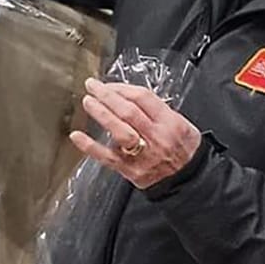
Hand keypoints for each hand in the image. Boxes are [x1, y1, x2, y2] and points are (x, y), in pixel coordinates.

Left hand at [72, 78, 201, 190]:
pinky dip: (89, 146)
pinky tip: (77, 136)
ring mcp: (142, 153)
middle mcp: (156, 137)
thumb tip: (129, 95)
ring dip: (101, 114)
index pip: (142, 98)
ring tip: (88, 102)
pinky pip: (107, 157)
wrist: (187, 179)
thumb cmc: (183, 149)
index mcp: (169, 122)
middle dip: (107, 96)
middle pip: (128, 111)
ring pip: (118, 130)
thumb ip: (157, 110)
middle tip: (92, 86)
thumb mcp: (182, 124)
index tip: (108, 85)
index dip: (122, 88)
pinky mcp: (130, 169)